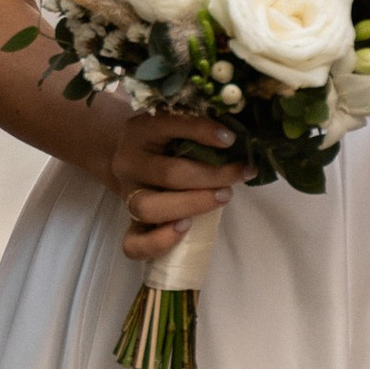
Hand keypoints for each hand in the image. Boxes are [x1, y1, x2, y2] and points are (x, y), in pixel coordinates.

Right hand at [97, 103, 241, 262]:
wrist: (133, 162)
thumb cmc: (167, 142)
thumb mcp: (179, 128)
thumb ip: (201, 129)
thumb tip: (242, 137)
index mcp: (141, 130)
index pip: (168, 125)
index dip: (200, 131)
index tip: (230, 139)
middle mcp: (129, 162)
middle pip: (167, 174)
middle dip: (211, 176)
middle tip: (239, 174)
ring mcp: (127, 196)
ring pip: (149, 208)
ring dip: (191, 204)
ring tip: (222, 198)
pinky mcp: (130, 224)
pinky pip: (133, 243)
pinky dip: (158, 241)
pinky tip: (185, 228)